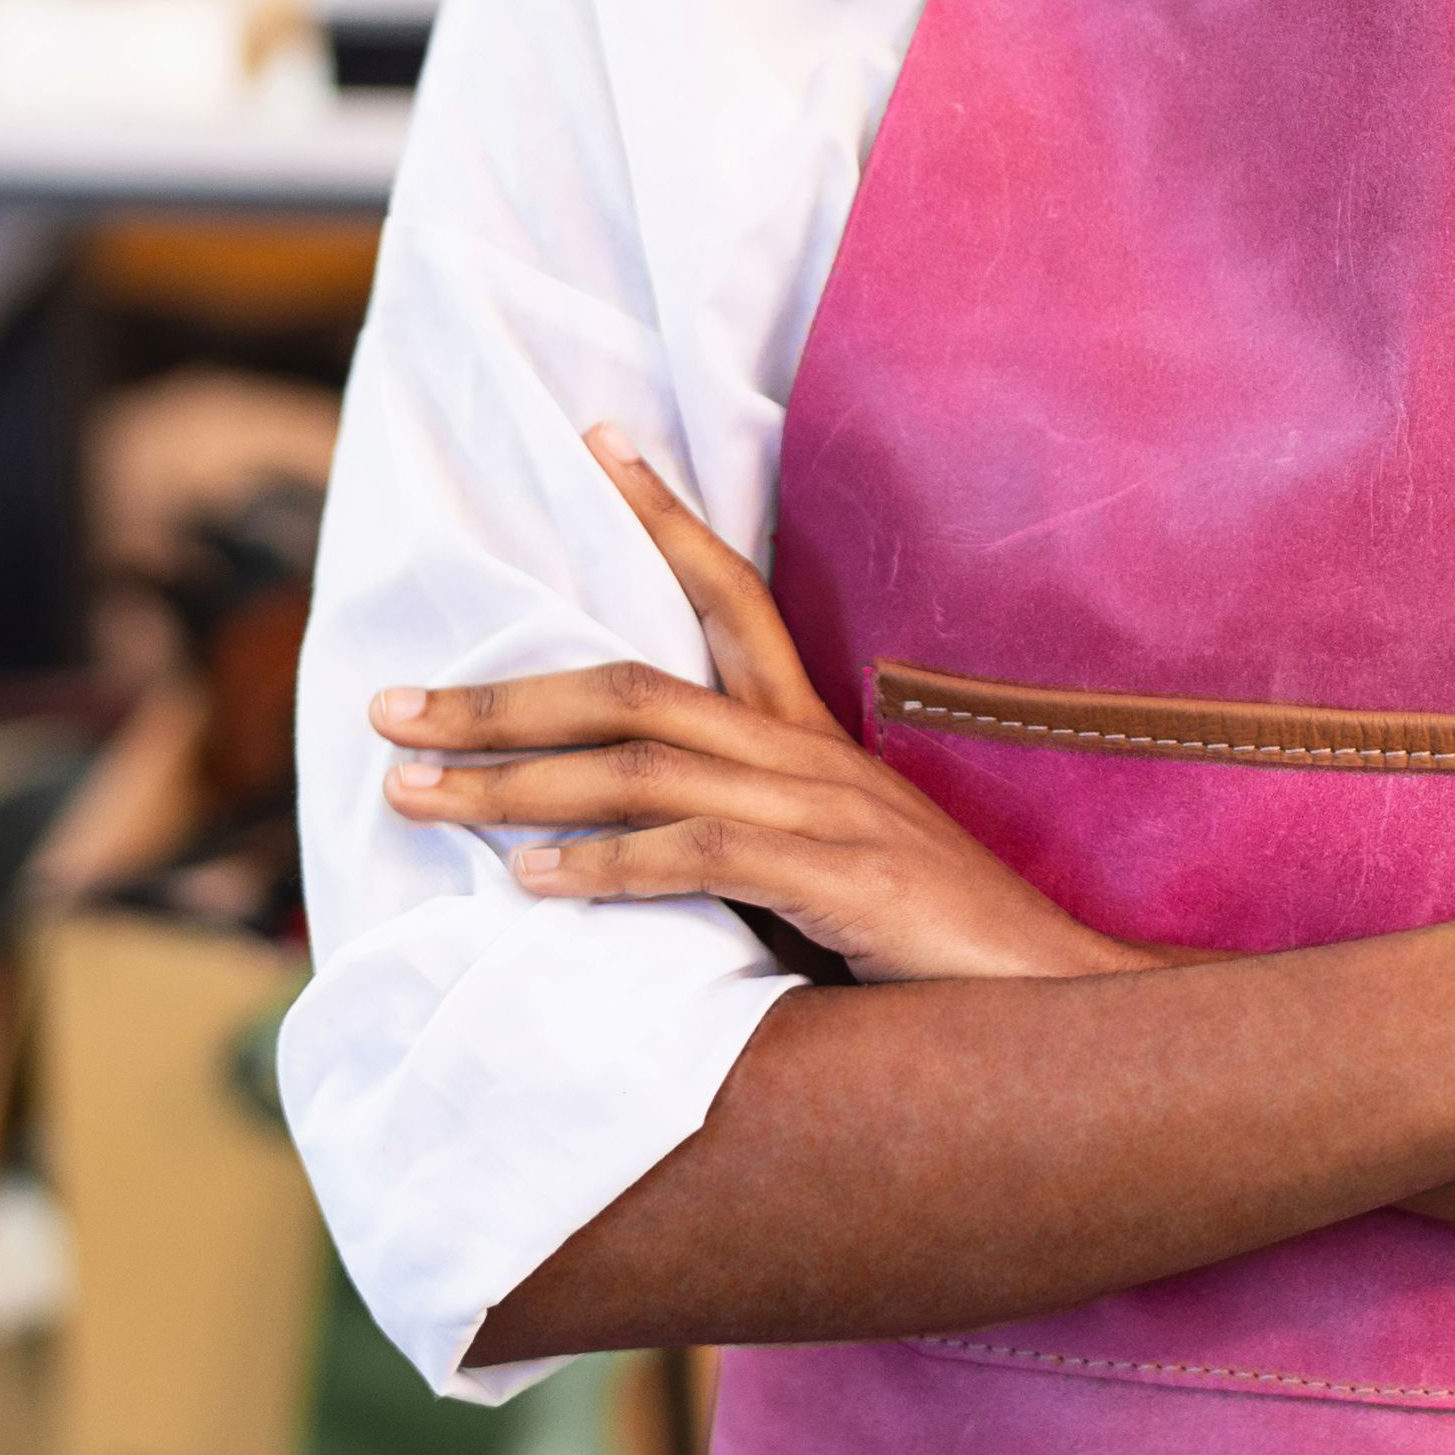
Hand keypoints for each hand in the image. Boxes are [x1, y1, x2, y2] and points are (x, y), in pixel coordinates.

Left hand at [369, 429, 1158, 984]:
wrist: (1064, 1014)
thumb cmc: (929, 960)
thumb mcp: (820, 881)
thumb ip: (736, 850)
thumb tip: (611, 854)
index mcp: (811, 740)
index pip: (730, 597)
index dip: (663, 517)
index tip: (594, 441)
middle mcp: (810, 755)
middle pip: (633, 684)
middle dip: (500, 694)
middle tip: (389, 706)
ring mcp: (826, 812)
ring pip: (642, 763)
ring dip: (514, 778)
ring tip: (414, 793)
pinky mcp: (839, 879)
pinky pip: (699, 855)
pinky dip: (606, 865)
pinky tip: (532, 886)